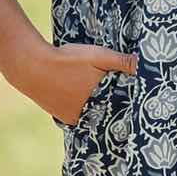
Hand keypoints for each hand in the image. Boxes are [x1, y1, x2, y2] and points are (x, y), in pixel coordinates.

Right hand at [3, 37, 138, 126]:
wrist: (31, 67)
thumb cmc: (66, 60)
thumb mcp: (98, 56)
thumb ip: (122, 62)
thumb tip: (145, 65)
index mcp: (103, 102)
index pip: (125, 107)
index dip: (133, 102)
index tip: (142, 99)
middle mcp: (91, 116)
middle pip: (112, 114)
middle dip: (120, 108)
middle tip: (129, 101)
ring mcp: (77, 119)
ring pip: (97, 117)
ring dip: (103, 110)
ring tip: (110, 102)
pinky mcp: (65, 118)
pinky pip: (83, 118)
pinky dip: (88, 111)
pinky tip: (89, 101)